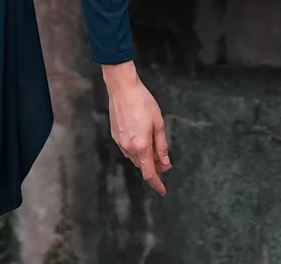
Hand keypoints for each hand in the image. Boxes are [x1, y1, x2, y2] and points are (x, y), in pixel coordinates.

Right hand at [102, 61, 169, 194]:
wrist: (122, 89)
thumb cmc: (143, 102)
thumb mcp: (159, 124)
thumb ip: (162, 146)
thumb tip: (165, 163)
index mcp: (141, 146)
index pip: (149, 173)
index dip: (157, 184)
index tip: (163, 190)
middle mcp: (128, 147)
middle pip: (142, 166)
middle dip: (154, 167)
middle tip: (165, 162)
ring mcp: (120, 142)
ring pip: (135, 158)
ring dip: (145, 158)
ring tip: (155, 149)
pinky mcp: (115, 135)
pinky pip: (127, 149)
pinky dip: (137, 150)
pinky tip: (142, 140)